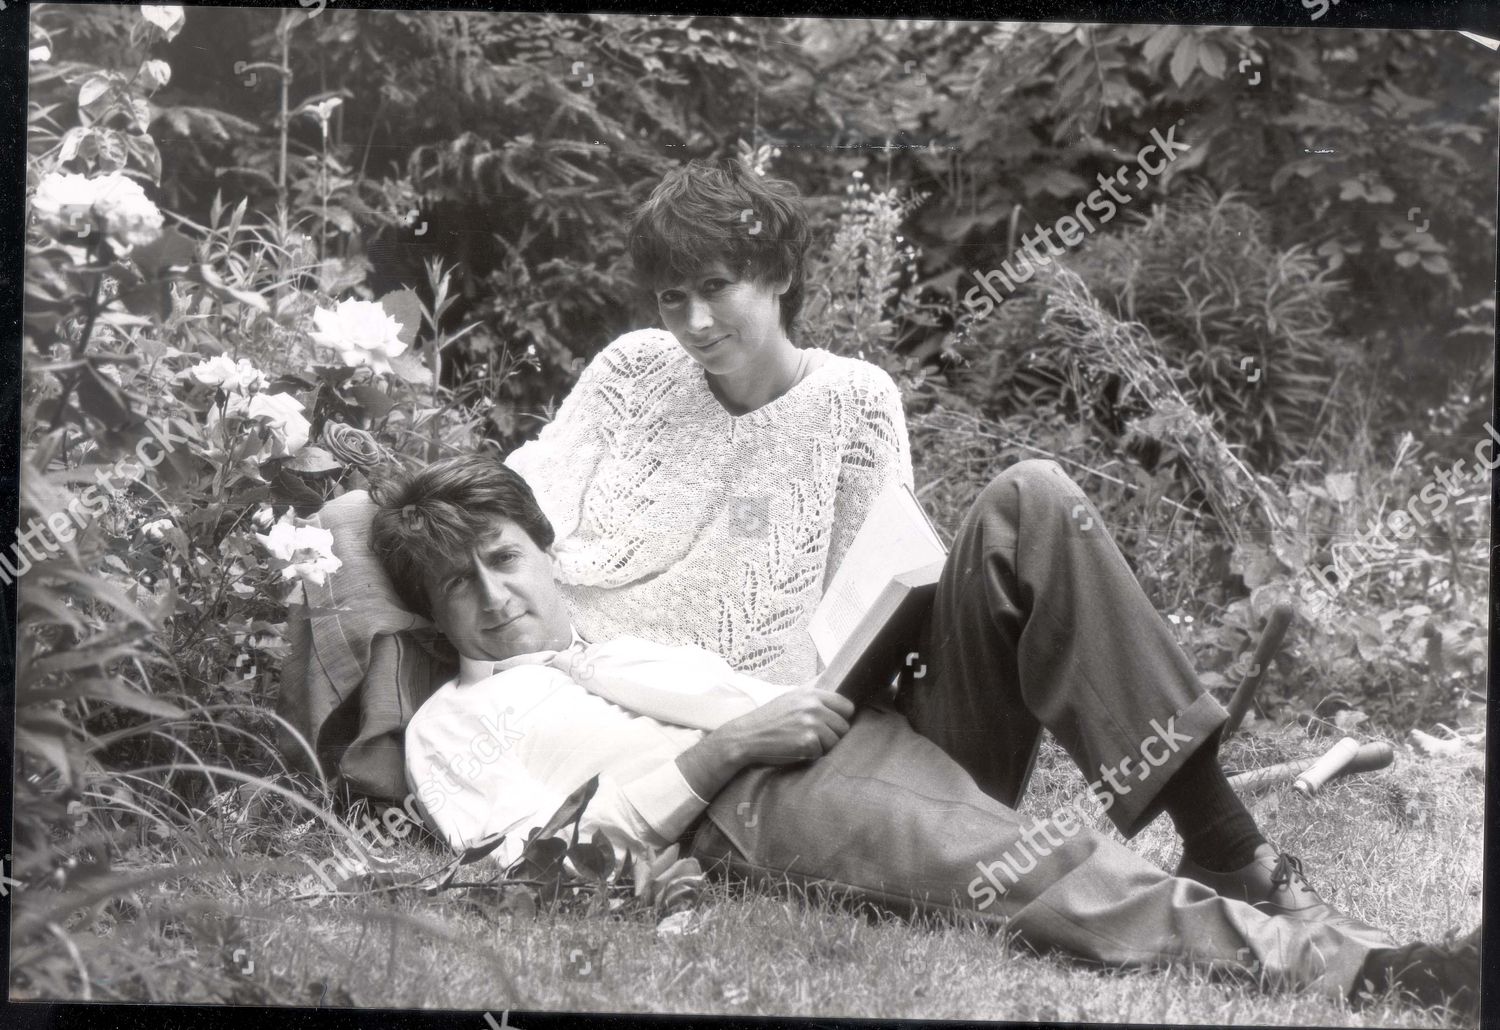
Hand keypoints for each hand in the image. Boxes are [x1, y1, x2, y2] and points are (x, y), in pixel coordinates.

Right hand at [674, 689, 855, 803]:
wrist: (746, 736)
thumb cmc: (768, 720)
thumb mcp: (790, 699)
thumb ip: (812, 699)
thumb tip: (837, 702)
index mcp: (811, 694)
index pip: (846, 706)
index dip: (841, 718)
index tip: (831, 725)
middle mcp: (813, 706)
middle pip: (843, 726)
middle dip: (832, 735)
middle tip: (814, 738)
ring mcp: (811, 723)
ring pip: (835, 741)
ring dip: (823, 747)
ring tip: (803, 743)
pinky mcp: (807, 740)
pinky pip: (822, 752)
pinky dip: (812, 755)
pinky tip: (796, 749)